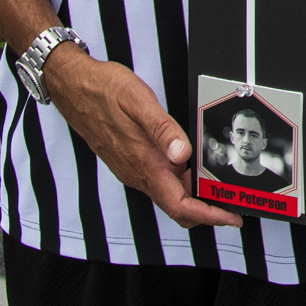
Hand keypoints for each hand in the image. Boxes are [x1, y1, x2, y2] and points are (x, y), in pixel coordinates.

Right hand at [44, 46, 240, 230]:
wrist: (72, 87)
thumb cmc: (103, 90)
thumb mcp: (138, 101)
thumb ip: (163, 129)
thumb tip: (183, 154)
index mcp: (143, 163)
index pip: (179, 205)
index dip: (208, 216)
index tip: (230, 217)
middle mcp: (137, 173)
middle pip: (176, 207)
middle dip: (207, 212)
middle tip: (233, 205)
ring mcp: (132, 169)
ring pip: (168, 195)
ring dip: (195, 198)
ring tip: (221, 187)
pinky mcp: (130, 161)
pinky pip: (159, 182)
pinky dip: (181, 184)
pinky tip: (194, 168)